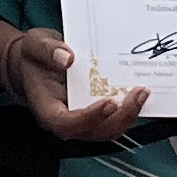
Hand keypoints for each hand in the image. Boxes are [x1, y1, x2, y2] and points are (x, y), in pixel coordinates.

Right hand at [0, 24, 144, 148]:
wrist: (38, 64)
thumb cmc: (35, 58)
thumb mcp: (34, 44)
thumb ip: (46, 50)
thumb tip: (67, 58)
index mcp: (47, 108)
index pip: (65, 124)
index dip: (88, 118)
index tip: (107, 101)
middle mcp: (66, 120)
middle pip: (93, 131)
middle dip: (119, 117)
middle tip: (137, 94)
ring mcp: (82, 120)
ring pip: (107, 130)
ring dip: (128, 115)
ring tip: (142, 92)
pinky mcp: (95, 115)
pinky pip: (113, 120)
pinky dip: (128, 110)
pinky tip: (138, 93)